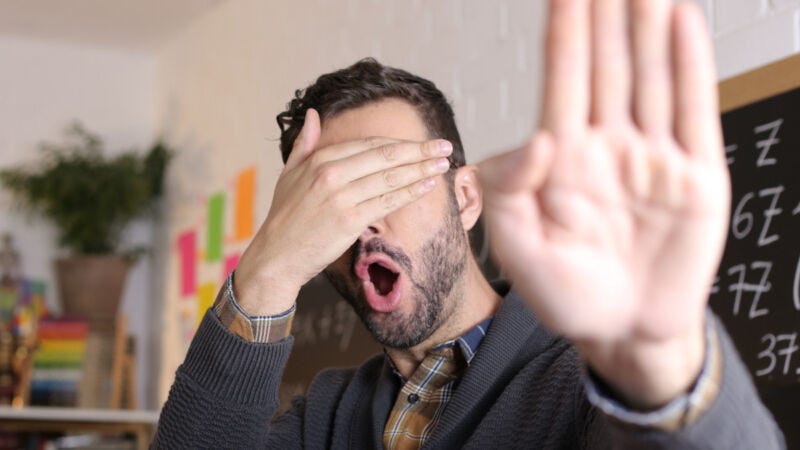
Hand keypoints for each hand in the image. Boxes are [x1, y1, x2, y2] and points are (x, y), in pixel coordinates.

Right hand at [235, 109, 452, 315]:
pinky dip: (411, 192)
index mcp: (320, 160)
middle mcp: (331, 174)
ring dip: (422, 169)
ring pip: (391, 178)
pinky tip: (428, 186)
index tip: (421, 142)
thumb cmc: (284, 217)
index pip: (369, 145)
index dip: (399, 143)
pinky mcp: (349, 221)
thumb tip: (314, 115)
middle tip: (444, 146)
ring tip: (444, 164)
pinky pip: (388, 202)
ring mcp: (341, 197)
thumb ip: (305, 144)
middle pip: (385, 156)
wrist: (276, 256)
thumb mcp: (289, 174)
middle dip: (419, 151)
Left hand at [479, 0, 728, 407]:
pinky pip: (694, 113)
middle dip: (608, 15)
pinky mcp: (696, 178)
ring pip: (651, 78)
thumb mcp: (518, 249)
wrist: (621, 331)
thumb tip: (536, 139)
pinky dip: (691, 67)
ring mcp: (654, 158)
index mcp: (564, 158)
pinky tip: (684, 23)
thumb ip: (509, 192)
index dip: (566, 35)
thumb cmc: (564, 294)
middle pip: (608, 67)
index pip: (564, 81)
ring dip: (650, 27)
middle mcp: (609, 147)